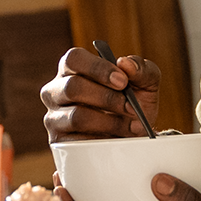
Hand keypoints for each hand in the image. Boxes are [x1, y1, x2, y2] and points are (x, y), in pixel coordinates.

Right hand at [41, 46, 160, 140]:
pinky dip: (104, 140)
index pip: (74, 58)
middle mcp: (57, 90)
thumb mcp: (146, 83)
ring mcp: (55, 117)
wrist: (134, 135)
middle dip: (107, 98)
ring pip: (77, 116)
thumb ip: (142, 68)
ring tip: (132, 125)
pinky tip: (119, 138)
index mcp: (73, 68)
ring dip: (110, 121)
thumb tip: (126, 64)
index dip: (97, 68)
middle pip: (73, 87)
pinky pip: (79, 141)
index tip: (122, 81)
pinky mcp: (59, 142)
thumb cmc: (133, 102)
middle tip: (131, 106)